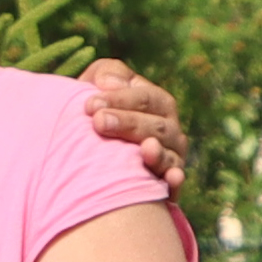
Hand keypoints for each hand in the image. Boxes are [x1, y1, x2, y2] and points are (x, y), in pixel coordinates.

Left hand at [80, 58, 186, 206]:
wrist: (85, 158)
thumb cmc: (94, 115)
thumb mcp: (96, 89)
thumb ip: (106, 74)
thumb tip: (108, 83)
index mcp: (156, 104)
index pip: (146, 98)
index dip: (120, 99)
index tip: (89, 104)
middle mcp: (168, 131)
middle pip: (157, 126)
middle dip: (129, 122)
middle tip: (98, 122)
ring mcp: (171, 159)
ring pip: (168, 155)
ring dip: (156, 153)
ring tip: (144, 149)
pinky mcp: (165, 187)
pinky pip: (174, 185)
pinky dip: (175, 181)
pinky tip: (171, 178)